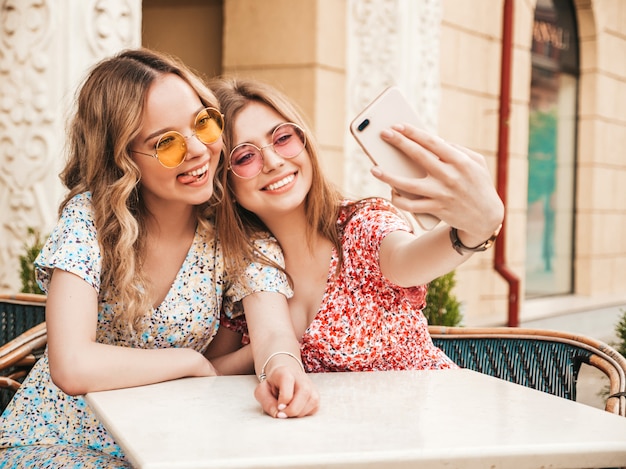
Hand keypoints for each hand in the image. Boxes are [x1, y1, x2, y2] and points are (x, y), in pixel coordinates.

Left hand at [254, 366, 319, 418]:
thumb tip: (278, 414)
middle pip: (304, 391)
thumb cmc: (272, 385)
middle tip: (283, 415)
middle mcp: (300, 377)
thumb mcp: (262, 391)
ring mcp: (310, 385)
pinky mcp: (316, 395)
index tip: (279, 407)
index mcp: (284, 372)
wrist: (284, 377)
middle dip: (293, 408)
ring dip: (299, 412)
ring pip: (312, 400)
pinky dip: (305, 413)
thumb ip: (267, 402)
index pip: (288, 381)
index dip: (284, 398)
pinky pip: (315, 407)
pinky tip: (296, 411)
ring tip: (288, 413)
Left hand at [372, 124, 503, 242]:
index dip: (413, 133)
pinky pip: (412, 206)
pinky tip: (390, 191)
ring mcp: (442, 194)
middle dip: (399, 143)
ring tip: (374, 169)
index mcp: (460, 161)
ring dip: (389, 177)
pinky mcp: (436, 210)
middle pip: (419, 157)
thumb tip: (432, 141)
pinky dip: (399, 199)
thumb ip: (457, 149)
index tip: (398, 125)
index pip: (432, 142)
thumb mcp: (476, 162)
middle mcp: (450, 176)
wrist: (486, 218)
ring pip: (409, 185)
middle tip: (383, 133)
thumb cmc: (479, 184)